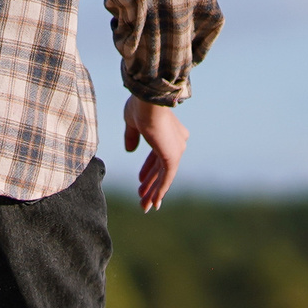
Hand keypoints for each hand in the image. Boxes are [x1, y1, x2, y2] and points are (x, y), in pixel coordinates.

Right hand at [121, 96, 187, 211]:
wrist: (148, 101)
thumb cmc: (140, 106)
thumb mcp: (132, 123)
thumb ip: (132, 137)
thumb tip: (130, 150)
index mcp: (169, 131)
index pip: (158, 155)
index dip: (148, 168)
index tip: (140, 179)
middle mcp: (176, 141)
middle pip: (161, 167)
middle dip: (150, 183)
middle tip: (142, 196)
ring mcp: (176, 149)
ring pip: (164, 176)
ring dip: (153, 192)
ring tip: (145, 206)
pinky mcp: (173, 156)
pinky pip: (167, 178)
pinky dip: (160, 190)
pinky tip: (154, 203)